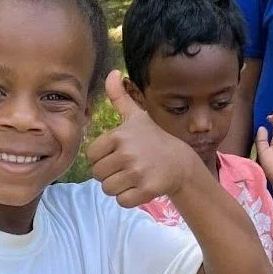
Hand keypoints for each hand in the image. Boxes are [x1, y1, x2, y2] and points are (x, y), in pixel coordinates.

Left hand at [89, 70, 200, 205]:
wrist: (180, 162)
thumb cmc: (153, 139)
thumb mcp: (136, 116)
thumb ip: (119, 97)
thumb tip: (111, 72)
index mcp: (119, 136)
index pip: (91, 156)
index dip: (102, 158)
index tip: (118, 154)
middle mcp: (127, 153)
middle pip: (98, 175)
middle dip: (109, 174)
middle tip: (127, 167)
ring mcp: (137, 173)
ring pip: (108, 189)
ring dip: (118, 186)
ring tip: (133, 176)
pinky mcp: (146, 190)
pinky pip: (122, 201)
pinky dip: (128, 198)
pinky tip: (139, 187)